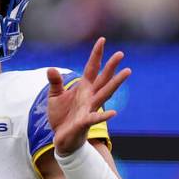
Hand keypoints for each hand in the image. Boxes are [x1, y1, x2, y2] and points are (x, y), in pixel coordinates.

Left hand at [47, 37, 130, 155]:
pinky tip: (114, 113)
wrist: (62, 139)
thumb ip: (55, 82)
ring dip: (115, 83)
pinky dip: (104, 115)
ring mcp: (89, 109)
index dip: (96, 55)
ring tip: (127, 72)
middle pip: (103, 79)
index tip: (102, 40)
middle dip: (111, 66)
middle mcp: (89, 97)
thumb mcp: (55, 97)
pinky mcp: (84, 122)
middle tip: (121, 53)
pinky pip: (95, 118)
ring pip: (105, 94)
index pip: (91, 68)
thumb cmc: (61, 117)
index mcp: (83, 88)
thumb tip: (51, 68)